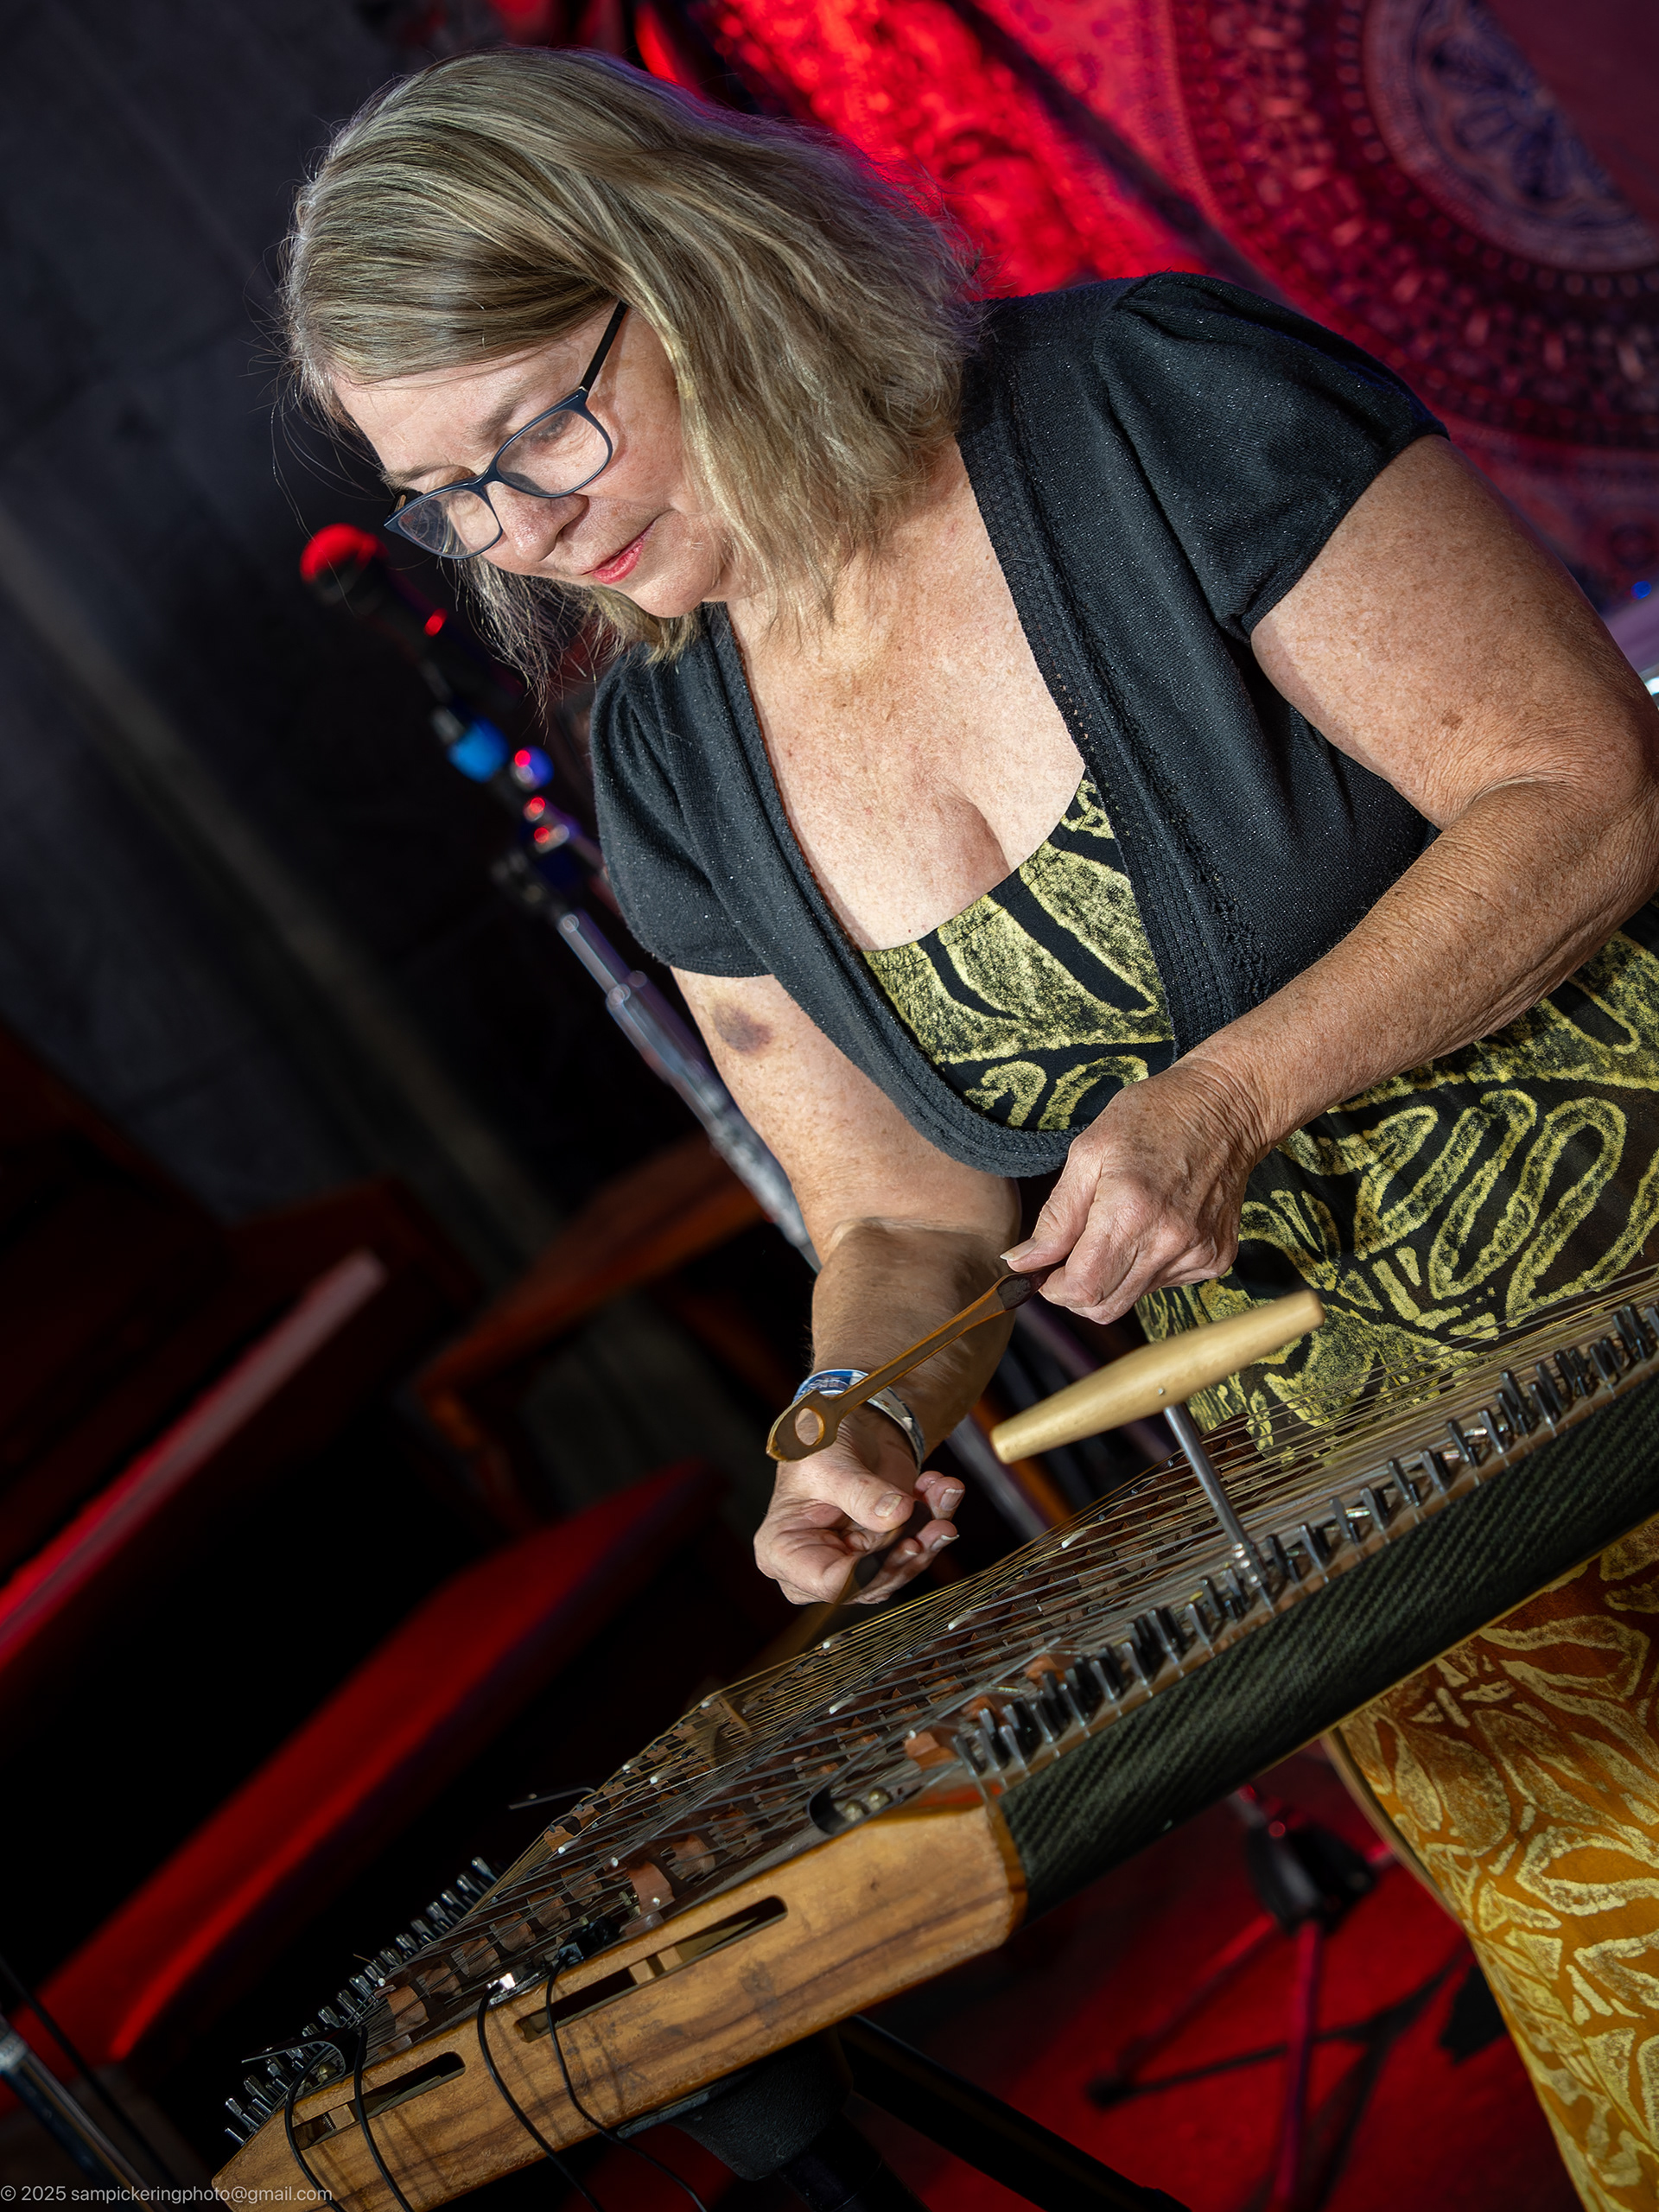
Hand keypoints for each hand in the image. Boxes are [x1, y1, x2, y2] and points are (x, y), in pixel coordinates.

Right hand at [754, 1406, 963, 1605]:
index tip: (905, 1541)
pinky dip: (934, 1520)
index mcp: (783, 1550)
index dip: (871, 1571)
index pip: (829, 1583)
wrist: (843, 1425)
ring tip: (945, 1492)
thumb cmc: (815, 1442)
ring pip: (898, 1570)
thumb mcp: (830, 1463)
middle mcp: (814, 1564)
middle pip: (870, 1583)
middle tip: (937, 1522)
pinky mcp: (879, 1550)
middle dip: (910, 1553)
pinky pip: (914, 1549)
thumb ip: (861, 1493)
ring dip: (929, 1535)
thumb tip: (897, 1515)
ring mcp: (849, 1560)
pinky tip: (941, 1489)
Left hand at [1002, 1059, 1264, 1323]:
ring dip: (1110, 1276)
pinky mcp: (1215, 1258)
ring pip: (1132, 1297)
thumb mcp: (1087, 1152)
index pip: (1082, 1288)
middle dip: (1075, 1291)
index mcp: (1129, 1211)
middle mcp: (1167, 1241)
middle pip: (1106, 1306)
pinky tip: (1150, 1226)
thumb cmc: (1150, 1118)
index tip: (1044, 1270)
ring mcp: (1196, 1253)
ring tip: (1115, 1227)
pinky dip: (1144, 1266)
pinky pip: (1163, 1283)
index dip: (1053, 1289)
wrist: (1224, 1109)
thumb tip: (1022, 1262)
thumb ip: (1056, 1215)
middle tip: (1069, 1256)